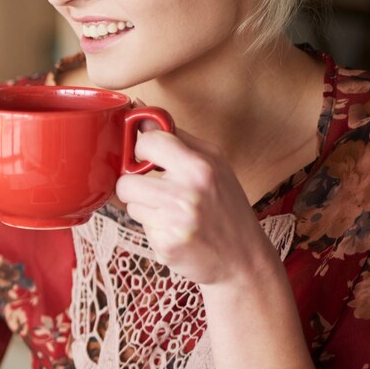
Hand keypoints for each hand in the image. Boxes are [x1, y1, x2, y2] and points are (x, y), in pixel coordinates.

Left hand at [114, 127, 273, 285]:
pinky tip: (175, 231)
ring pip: (129, 204)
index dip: (141, 150)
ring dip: (144, 208)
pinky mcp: (166, 245)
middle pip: (126, 180)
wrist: (243, 258)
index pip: (146, 142)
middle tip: (157, 191)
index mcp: (200, 165)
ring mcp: (176, 221)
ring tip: (171, 212)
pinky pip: (139, 227)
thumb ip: (175, 138)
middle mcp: (188, 192)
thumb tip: (139, 110)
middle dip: (135, 186)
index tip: (147, 158)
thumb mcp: (212, 163)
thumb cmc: (225, 205)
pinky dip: (153, 229)